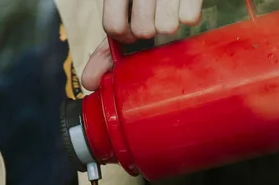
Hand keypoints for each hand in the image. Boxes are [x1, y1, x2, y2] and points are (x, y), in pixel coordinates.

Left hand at [81, 0, 203, 90]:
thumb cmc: (146, 4)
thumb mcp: (123, 18)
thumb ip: (106, 51)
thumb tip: (89, 83)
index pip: (113, 26)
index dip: (125, 37)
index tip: (133, 34)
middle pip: (143, 30)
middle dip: (150, 32)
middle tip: (153, 19)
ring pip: (166, 27)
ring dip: (170, 25)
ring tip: (169, 11)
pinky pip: (189, 18)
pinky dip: (189, 16)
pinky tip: (182, 4)